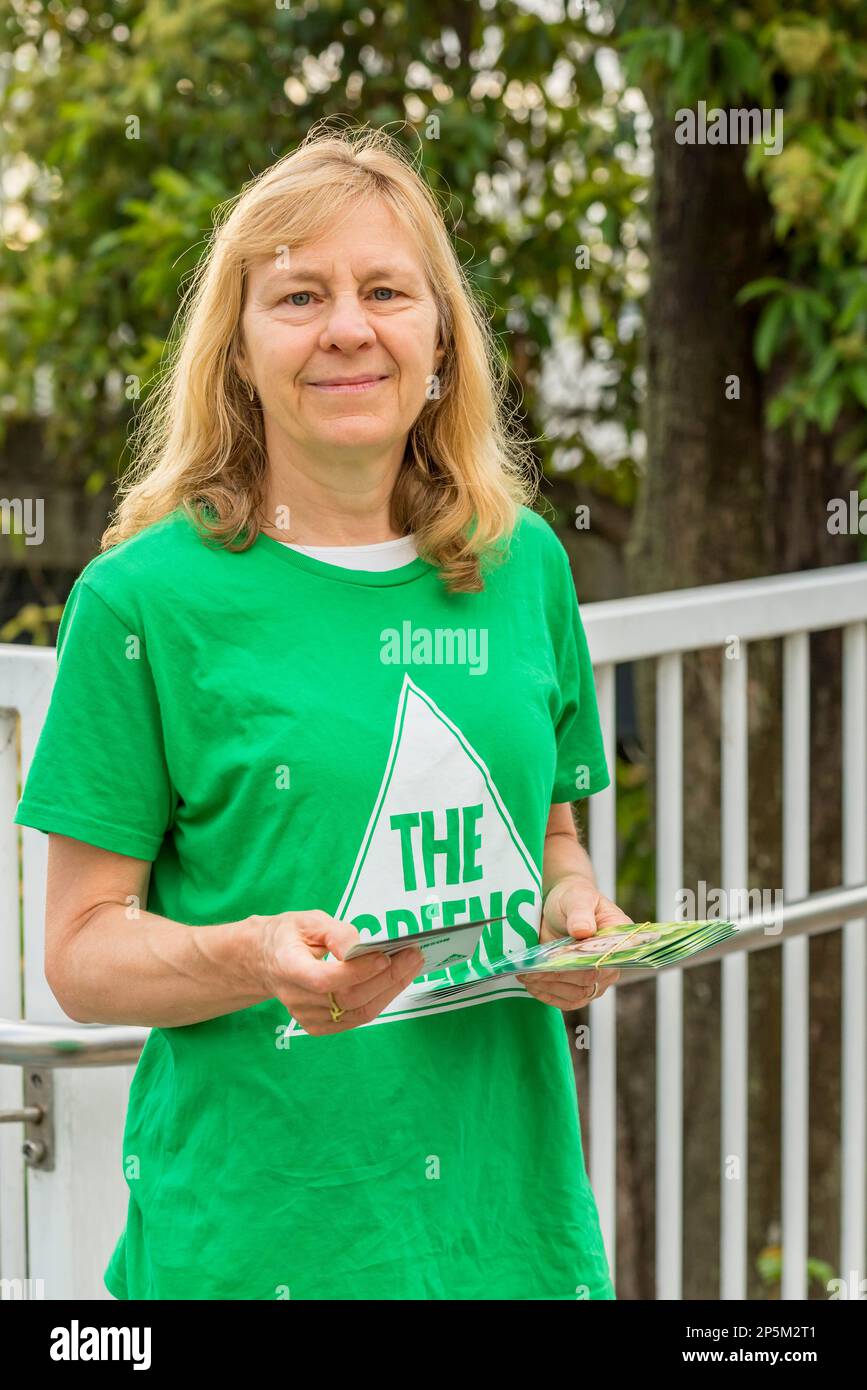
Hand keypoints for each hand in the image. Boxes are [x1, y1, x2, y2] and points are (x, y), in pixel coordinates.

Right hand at [256, 910, 424, 1035]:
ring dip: (390, 990)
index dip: (357, 972)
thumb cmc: (290, 936)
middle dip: (387, 978)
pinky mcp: (318, 1026)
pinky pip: (356, 1018)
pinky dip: (380, 1000)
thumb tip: (363, 947)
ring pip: (358, 1012)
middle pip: (348, 998)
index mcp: (288, 967)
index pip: (324, 980)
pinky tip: (395, 981)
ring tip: (412, 966)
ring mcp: (306, 1016)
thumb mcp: (308, 921)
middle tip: (413, 956)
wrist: (265, 960)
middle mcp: (296, 998)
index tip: (385, 956)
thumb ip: (336, 932)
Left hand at [516, 875, 631, 1010]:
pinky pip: (569, 1001)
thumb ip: (580, 913)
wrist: (561, 907)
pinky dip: (549, 996)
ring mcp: (598, 977)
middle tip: (530, 970)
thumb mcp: (576, 899)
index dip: (580, 965)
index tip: (553, 960)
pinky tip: (533, 986)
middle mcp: (612, 962)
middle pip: (588, 981)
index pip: (605, 961)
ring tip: (526, 976)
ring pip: (577, 994)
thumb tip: (583, 930)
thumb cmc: (573, 898)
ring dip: (549, 988)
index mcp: (620, 938)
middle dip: (557, 977)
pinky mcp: (582, 986)